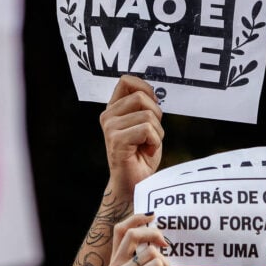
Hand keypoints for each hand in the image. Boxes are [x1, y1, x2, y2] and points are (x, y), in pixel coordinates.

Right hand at [100, 75, 164, 195]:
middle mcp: (108, 116)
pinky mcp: (116, 140)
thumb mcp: (145, 124)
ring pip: (147, 115)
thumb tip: (152, 92)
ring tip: (148, 145)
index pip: (126, 81)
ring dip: (157, 133)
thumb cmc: (141, 155)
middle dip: (156, 115)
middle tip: (151, 134)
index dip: (145, 88)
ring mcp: (110, 128)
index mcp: (113, 109)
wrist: (134, 184)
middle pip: (141, 97)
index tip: (153, 104)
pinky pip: (147, 130)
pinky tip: (147, 152)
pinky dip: (155, 142)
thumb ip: (144, 107)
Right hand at [109, 213, 170, 265]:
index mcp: (116, 261)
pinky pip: (157, 263)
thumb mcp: (148, 265)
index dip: (135, 218)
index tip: (152, 215)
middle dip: (153, 233)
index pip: (119, 230)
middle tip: (166, 243)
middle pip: (132, 234)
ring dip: (165, 264)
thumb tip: (155, 225)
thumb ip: (146, 249)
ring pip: (151, 251)